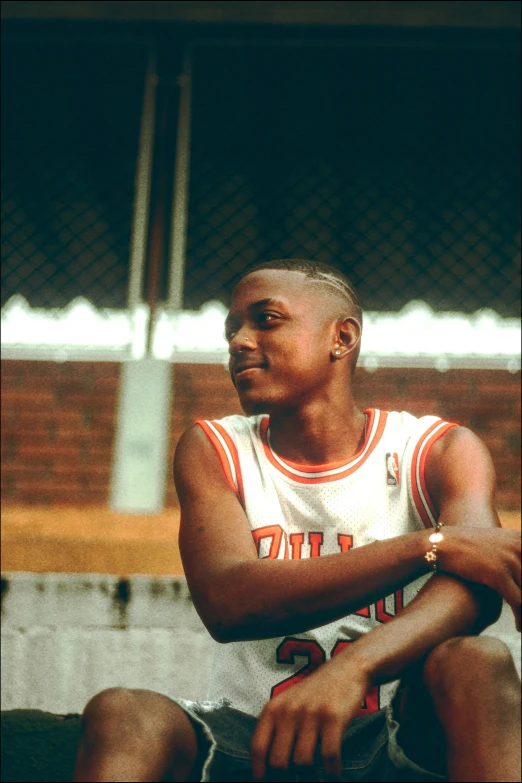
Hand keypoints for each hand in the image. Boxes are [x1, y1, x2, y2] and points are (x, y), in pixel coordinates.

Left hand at [250, 655, 369, 780]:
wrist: (346, 669)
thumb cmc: (316, 694)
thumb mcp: (289, 705)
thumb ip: (278, 729)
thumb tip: (272, 768)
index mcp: (273, 709)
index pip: (258, 748)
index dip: (260, 773)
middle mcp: (288, 711)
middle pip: (279, 762)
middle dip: (286, 780)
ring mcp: (310, 714)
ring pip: (303, 763)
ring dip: (309, 780)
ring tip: (315, 782)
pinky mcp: (332, 717)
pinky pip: (329, 756)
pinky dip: (331, 773)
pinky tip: (333, 777)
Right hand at [441, 527, 520, 630]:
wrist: (443, 545)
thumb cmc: (467, 549)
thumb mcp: (496, 543)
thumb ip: (513, 554)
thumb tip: (519, 577)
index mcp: (521, 539)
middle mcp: (519, 547)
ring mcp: (510, 560)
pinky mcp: (499, 574)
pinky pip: (518, 602)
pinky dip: (521, 618)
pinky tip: (518, 627)